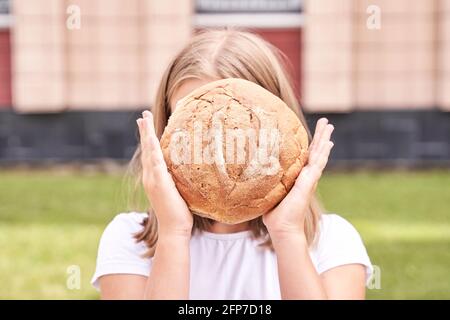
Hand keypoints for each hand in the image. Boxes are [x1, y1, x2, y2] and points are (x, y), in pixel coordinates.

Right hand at [137, 110, 192, 237]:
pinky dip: (151, 148)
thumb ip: (179, 180)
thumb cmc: (180, 213)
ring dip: (146, 135)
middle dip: (144, 132)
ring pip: (148, 152)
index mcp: (154, 179)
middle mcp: (150, 177)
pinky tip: (151, 138)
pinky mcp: (159, 183)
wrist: (174, 229)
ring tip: (144, 119)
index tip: (146, 125)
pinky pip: (154, 162)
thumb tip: (190, 171)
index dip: (148, 140)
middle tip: (142, 115)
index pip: (150, 155)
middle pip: (146, 150)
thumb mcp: (179, 192)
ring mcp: (152, 180)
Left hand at [263, 118, 333, 238]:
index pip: (305, 157)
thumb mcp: (269, 193)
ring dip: (324, 139)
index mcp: (298, 178)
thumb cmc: (274, 214)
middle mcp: (306, 177)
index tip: (313, 133)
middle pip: (315, 152)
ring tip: (330, 126)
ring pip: (320, 155)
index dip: (310, 145)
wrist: (282, 227)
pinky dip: (324, 152)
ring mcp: (309, 179)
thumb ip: (265, 183)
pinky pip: (318, 163)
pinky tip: (328, 142)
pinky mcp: (309, 182)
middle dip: (320, 136)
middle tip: (326, 122)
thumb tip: (249, 176)